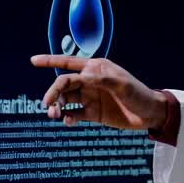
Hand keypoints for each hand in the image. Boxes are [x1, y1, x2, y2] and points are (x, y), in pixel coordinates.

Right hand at [30, 55, 167, 130]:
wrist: (150, 115)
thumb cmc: (138, 94)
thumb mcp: (122, 84)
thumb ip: (101, 80)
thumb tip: (80, 77)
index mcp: (95, 68)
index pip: (68, 63)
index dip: (49, 61)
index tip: (32, 60)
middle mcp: (89, 81)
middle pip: (64, 84)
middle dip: (53, 92)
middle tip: (47, 104)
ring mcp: (90, 97)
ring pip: (66, 100)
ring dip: (58, 106)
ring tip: (55, 115)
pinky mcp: (92, 113)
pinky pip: (74, 114)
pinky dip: (67, 118)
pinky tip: (68, 122)